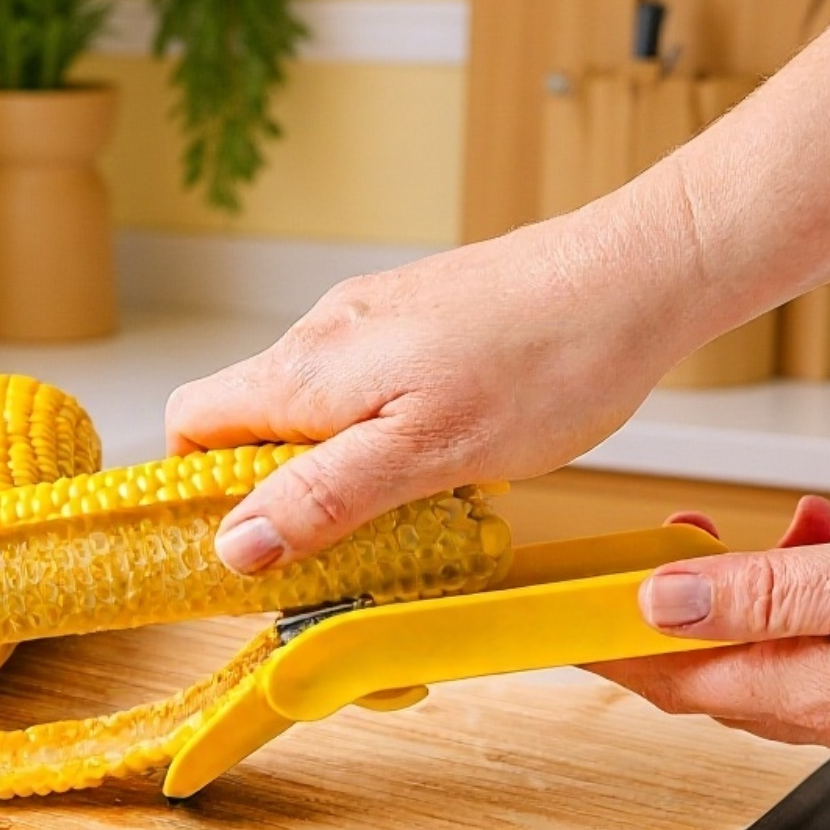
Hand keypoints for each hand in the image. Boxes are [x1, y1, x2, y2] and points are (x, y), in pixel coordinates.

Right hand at [166, 209, 686, 572]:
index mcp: (307, 368)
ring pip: (313, 411)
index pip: (193, 423)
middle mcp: (325, 335)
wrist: (636, 277)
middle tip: (337, 552)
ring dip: (336, 472)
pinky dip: (381, 439)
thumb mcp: (427, 453)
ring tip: (404, 512)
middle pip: (250, 423)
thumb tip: (235, 544)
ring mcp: (373, 322)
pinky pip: (366, 392)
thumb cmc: (545, 362)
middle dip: (279, 495)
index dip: (197, 490)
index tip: (240, 550)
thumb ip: (324, 497)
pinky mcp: (419, 322)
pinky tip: (442, 462)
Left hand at [592, 497, 829, 766]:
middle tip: (675, 543)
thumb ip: (766, 595)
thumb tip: (660, 603)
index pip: (684, 687)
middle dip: (693, 604)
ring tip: (804, 523)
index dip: (616, 654)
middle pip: (731, 668)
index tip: (564, 628)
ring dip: (776, 582)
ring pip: (794, 645)